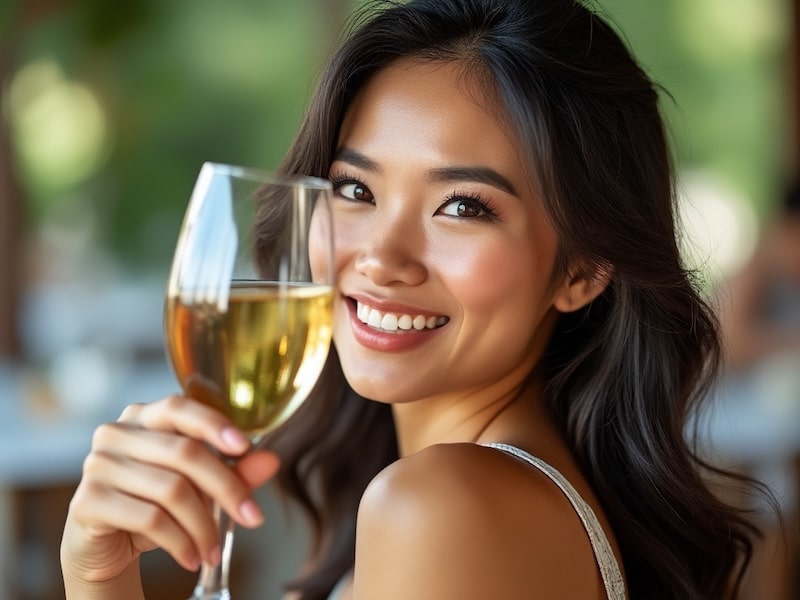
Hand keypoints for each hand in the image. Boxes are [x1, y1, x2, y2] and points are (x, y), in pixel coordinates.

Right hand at [60, 395, 279, 587]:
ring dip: (203, 526)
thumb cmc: (154, 504)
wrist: (105, 546)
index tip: (244, 447)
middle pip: (185, 452)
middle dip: (227, 489)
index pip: (180, 408)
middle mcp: (116, 433)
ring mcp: (97, 464)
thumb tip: (271, 461)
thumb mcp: (198, 487)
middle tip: (253, 518)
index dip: (214, 424)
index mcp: (144, 416)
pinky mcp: (87, 500)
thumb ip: (234, 471)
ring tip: (214, 550)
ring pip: (171, 490)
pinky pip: (148, 518)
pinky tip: (191, 557)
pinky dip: (179, 542)